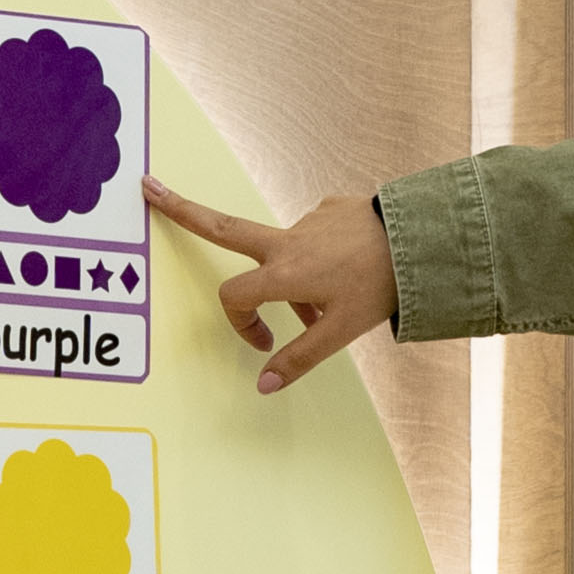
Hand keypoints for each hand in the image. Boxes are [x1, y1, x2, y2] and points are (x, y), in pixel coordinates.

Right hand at [146, 179, 397, 396]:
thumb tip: (263, 385)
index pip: (234, 296)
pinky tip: (353, 269)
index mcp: (285, 273)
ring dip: (296, 278)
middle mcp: (288, 241)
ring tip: (339, 296)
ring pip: (287, 254)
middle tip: (150, 188)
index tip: (262, 343)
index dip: (240, 325)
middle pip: (223, 227)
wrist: (423, 238)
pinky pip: (315, 238)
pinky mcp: (330, 207)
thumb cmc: (381, 287)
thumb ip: (299, 358)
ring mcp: (308, 220)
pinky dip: (322, 259)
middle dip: (184, 210)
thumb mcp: (341, 332)